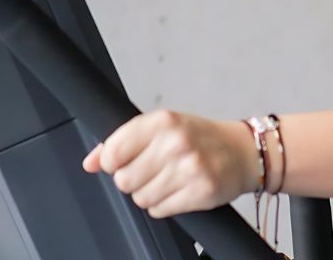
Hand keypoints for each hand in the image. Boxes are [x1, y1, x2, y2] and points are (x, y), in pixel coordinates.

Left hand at [82, 110, 256, 217]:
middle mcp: (175, 142)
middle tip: (152, 170)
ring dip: (150, 194)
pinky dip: (164, 205)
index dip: (112, 162)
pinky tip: (179, 190)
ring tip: (169, 180)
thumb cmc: (199, 137)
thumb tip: (90, 162)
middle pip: (124, 180)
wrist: (242, 151)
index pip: (113, 152)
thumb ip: (122, 141)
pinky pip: (159, 211)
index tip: (124, 161)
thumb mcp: (162, 127)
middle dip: (133, 180)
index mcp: (162, 121)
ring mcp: (189, 168)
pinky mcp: (200, 191)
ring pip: (141, 199)